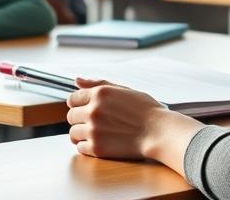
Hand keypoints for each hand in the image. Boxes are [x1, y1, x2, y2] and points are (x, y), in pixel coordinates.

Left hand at [67, 78, 203, 166]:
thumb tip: (77, 80)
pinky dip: (88, 146)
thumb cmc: (146, 110)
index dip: (79, 104)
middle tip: (97, 122)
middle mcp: (93, 111)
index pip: (73, 98)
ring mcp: (93, 130)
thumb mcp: (124, 90)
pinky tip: (102, 142)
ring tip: (99, 133)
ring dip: (83, 133)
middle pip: (70, 116)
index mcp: (100, 94)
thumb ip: (98, 84)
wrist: (159, 131)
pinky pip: (80, 147)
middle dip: (80, 119)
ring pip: (73, 133)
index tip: (88, 109)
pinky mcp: (96, 148)